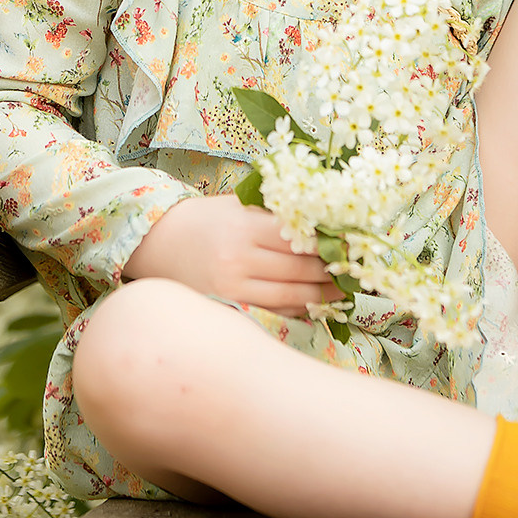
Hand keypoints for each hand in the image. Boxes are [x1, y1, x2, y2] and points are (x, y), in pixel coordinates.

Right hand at [122, 194, 343, 315]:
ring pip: (293, 296)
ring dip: (324, 296)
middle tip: (357, 269)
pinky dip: (300, 309)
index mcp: (245, 228)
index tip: (353, 243)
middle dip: (334, 271)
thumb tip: (328, 222)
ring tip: (345, 290)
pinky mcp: (231, 307)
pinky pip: (276, 312)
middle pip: (302, 270)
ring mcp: (234, 289)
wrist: (160, 243)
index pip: (301, 239)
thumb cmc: (207, 220)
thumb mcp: (239, 206)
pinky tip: (316, 303)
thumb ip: (277, 213)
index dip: (331, 243)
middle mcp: (239, 260)